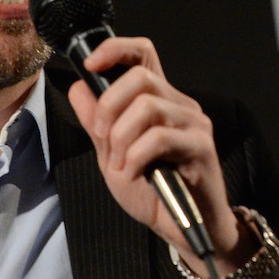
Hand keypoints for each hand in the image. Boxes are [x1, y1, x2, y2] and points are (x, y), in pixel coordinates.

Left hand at [66, 36, 257, 278]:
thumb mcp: (111, 156)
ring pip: (148, 106)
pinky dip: (135, 157)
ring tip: (120, 164)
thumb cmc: (153, 192)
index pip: (142, 53)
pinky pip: (159, 138)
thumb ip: (96, 123)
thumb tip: (78, 87)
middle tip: (103, 138)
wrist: (185, 229)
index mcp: (159, 99)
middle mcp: (180, 104)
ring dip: (122, 138)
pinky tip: (134, 173)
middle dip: (109, 107)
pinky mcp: (201, 146)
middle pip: (140, 78)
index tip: (90, 65)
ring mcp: (193, 123)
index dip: (115, 49)